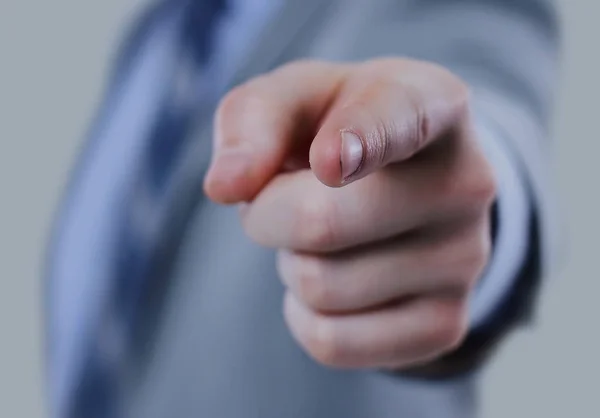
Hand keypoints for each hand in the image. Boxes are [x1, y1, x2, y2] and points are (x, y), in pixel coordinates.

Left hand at [204, 59, 495, 369]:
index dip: (361, 139)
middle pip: (319, 223)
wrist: (400, 182)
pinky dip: (305, 315)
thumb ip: (253, 120)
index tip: (330, 161)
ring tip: (326, 235)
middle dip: (269, 216)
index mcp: (430, 102)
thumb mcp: (294, 100)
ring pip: (320, 287)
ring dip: (293, 262)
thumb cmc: (336, 132)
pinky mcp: (446, 323)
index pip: (402, 117)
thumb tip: (224, 187)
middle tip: (283, 199)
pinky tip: (336, 278)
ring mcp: (466, 260)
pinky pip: (331, 342)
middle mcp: (466, 182)